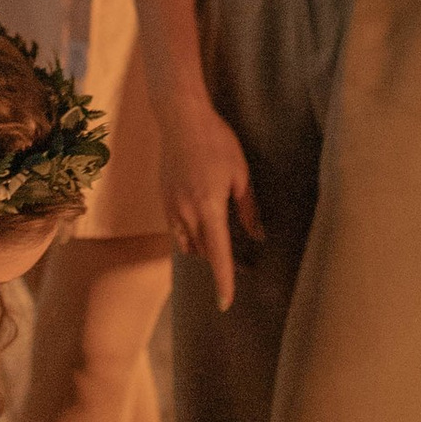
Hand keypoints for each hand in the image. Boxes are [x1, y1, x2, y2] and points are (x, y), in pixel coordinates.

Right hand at [157, 91, 258, 313]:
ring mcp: (170, 208)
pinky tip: (203, 226)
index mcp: (209, 208)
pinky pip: (177, 230)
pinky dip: (191, 237)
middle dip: (219, 263)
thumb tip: (257, 236)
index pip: (218, 256)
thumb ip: (248, 209)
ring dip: (204, 250)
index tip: (225, 303)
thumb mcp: (241, 174)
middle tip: (244, 264)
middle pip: (203, 252)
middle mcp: (186, 213)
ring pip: (188, 244)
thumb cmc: (216, 141)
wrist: (180, 118)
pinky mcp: (163, 200)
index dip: (222, 281)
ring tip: (222, 244)